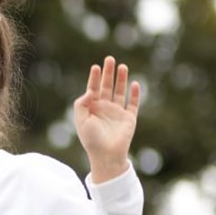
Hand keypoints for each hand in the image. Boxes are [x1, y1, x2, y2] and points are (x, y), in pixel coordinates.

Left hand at [73, 56, 139, 182]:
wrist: (106, 155)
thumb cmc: (91, 140)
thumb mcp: (81, 120)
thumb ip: (82, 103)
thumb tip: (90, 91)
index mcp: (92, 108)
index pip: (93, 89)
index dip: (94, 78)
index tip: (95, 66)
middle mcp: (105, 108)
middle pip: (107, 86)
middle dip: (108, 73)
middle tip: (110, 58)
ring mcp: (117, 112)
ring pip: (120, 92)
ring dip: (121, 79)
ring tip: (122, 66)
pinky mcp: (129, 118)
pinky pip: (133, 104)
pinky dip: (134, 94)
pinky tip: (134, 83)